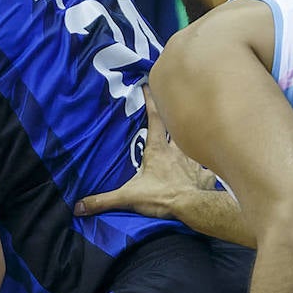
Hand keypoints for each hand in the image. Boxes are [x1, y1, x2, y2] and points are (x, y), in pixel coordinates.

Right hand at [75, 87, 214, 218]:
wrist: (193, 207)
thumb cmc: (161, 197)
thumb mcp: (128, 197)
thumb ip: (103, 200)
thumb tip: (78, 206)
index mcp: (157, 150)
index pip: (154, 119)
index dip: (150, 101)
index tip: (147, 84)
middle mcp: (177, 150)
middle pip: (176, 124)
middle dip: (174, 111)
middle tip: (174, 100)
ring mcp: (195, 160)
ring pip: (195, 140)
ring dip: (193, 134)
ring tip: (195, 128)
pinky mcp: (206, 174)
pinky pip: (209, 165)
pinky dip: (210, 164)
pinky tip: (214, 164)